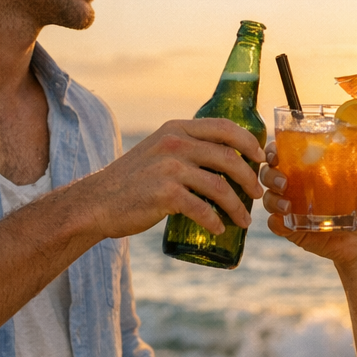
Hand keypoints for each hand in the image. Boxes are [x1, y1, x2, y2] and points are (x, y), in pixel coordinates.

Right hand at [77, 120, 264, 239]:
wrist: (97, 202)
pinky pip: (202, 209)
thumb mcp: (158, 150)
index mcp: (176, 129)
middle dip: (249, 178)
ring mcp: (169, 169)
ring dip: (237, 206)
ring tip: (244, 219)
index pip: (224, 127)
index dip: (248, 142)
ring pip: (220, 186)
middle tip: (256, 194)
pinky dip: (215, 221)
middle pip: (228, 157)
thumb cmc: (131, 181)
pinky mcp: (164, 195)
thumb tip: (223, 158)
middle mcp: (174, 143)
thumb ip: (184, 148)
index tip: (260, 158)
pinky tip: (220, 229)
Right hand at [260, 143, 356, 267]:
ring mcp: (294, 209)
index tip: (276, 152)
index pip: (285, 154)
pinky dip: (275, 223)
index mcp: (312, 171)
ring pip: (269, 199)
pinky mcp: (295, 230)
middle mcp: (298, 187)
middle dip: (270, 175)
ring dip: (272, 199)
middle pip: (270, 174)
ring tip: (286, 206)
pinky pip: (277, 225)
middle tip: (283, 182)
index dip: (274, 151)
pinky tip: (281, 222)